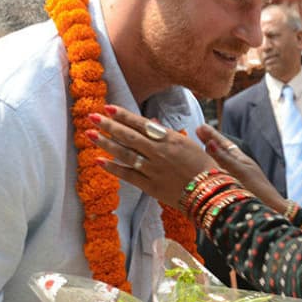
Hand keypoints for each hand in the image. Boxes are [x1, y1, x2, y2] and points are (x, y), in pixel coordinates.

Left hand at [88, 105, 216, 206]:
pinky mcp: (150, 186)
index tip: (108, 107)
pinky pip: (128, 175)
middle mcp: (159, 152)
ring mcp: (153, 169)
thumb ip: (169, 134)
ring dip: (105, 143)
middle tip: (92, 116)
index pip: (142, 124)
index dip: (123, 115)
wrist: (211, 193)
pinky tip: (100, 161)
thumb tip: (154, 123)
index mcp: (171, 139)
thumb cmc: (206, 168)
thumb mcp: (190, 145)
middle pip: (129, 136)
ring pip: (125, 154)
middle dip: (108, 125)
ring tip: (90, 134)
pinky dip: (113, 168)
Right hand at [196, 125, 288, 212]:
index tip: (201, 127)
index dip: (212, 135)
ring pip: (221, 162)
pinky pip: (220, 175)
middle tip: (198, 131)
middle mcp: (239, 167)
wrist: (272, 211)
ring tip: (200, 147)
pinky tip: (206, 172)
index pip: (225, 144)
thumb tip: (209, 143)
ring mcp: (237, 178)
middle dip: (210, 141)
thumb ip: (224, 158)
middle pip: (222, 151)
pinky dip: (212, 170)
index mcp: (241, 160)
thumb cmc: (258, 191)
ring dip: (210, 154)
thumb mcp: (239, 172)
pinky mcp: (235, 190)